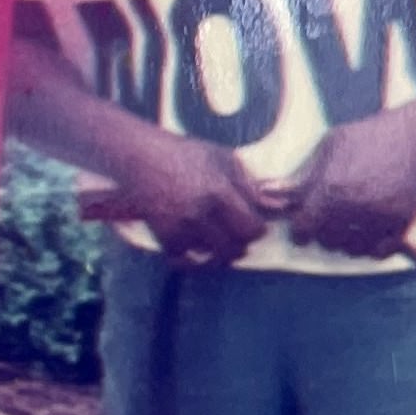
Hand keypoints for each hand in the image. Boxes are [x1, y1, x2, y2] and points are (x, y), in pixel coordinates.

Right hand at [76, 133, 276, 266]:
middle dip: (240, 246)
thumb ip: (248, 184)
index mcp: (219, 192)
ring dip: (218, 255)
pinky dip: (191, 260)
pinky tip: (195, 250)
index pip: (251, 228)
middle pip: (234, 248)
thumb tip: (274, 206)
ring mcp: (180, 226)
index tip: (253, 225)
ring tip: (218, 246)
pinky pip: (184, 261)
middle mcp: (200, 213)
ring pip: (211, 257)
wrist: (141, 156)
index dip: (257, 231)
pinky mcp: (163, 235)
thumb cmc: (186, 153)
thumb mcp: (223, 158)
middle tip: (237, 239)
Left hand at [277, 100, 415, 256]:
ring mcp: (382, 217)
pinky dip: (371, 248)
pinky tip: (369, 233)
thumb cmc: (371, 136)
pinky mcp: (403, 223)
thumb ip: (301, 177)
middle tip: (330, 221)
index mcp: (333, 186)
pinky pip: (379, 252)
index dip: (300, 230)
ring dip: (346, 241)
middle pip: (327, 240)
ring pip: (352, 249)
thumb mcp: (330, 148)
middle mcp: (356, 206)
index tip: (303, 229)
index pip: (304, 226)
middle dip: (324, 233)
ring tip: (349, 225)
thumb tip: (265, 194)